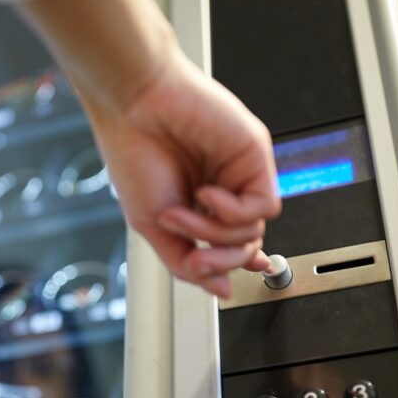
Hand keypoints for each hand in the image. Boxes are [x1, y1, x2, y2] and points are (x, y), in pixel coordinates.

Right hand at [82, 48, 280, 297]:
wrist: (134, 107)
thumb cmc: (134, 154)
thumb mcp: (153, 226)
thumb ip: (186, 263)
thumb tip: (220, 290)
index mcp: (199, 202)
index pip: (229, 244)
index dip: (231, 264)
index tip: (226, 281)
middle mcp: (224, 188)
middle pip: (244, 247)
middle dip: (218, 260)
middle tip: (193, 254)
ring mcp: (240, 173)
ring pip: (254, 232)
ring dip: (214, 233)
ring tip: (181, 212)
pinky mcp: (254, 156)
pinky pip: (263, 205)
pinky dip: (232, 210)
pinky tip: (206, 194)